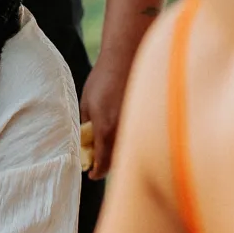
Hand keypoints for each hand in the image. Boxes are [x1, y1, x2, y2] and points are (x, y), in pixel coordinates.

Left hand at [79, 49, 129, 180]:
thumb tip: (85, 141)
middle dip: (108, 165)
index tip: (91, 174)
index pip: (102, 164)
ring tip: (109, 145)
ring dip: (120, 153)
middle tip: (98, 162)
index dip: (96, 172)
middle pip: (118, 162)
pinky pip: (139, 138)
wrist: (128, 58)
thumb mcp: (86, 103)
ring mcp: (138, 125)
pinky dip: (132, 141)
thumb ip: (85, 125)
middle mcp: (124, 131)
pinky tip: (124, 132)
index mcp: (105, 129)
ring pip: (130, 151)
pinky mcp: (148, 119)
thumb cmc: (103, 79)